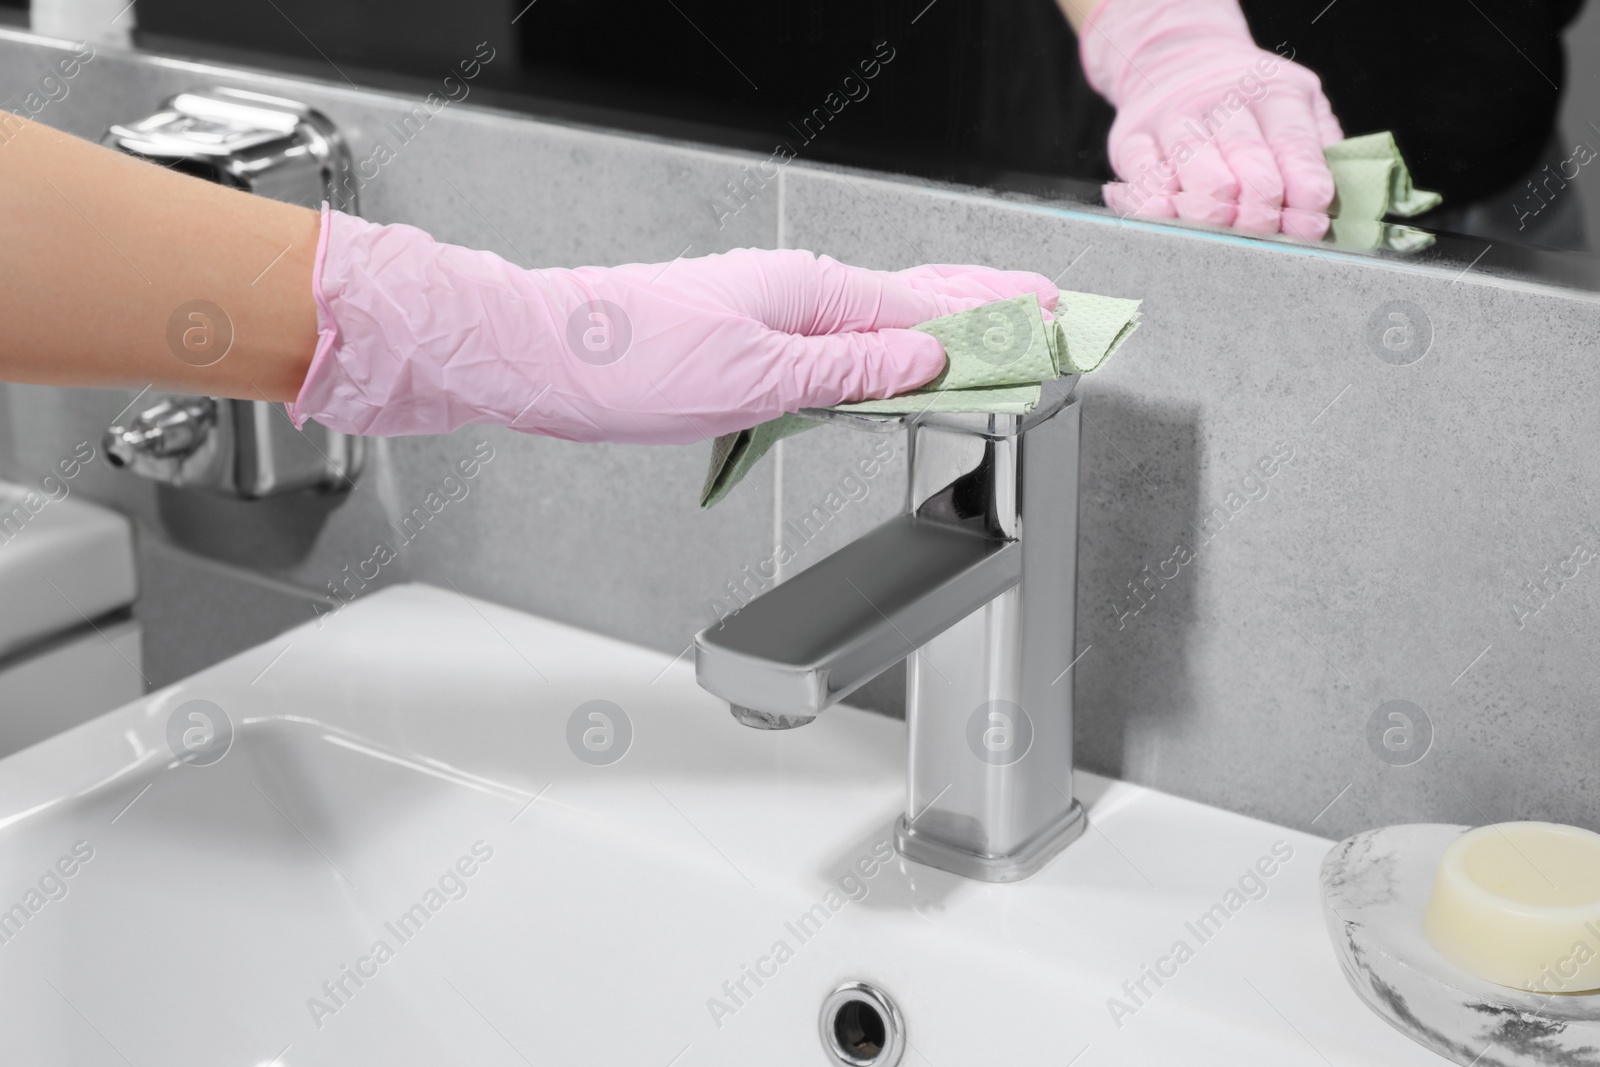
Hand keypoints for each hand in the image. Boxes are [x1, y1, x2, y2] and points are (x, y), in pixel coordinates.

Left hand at [290, 208, 1058, 442]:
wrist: (542, 356)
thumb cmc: (629, 360)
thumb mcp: (756, 377)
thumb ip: (849, 370)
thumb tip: (927, 359)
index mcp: (812, 293)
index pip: (932, 307)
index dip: (999, 318)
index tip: (1058, 321)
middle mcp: (798, 294)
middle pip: (916, 302)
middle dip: (986, 312)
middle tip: (1051, 316)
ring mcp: (774, 314)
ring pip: (881, 323)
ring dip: (941, 335)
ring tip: (994, 339)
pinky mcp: (750, 342)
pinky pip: (842, 345)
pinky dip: (885, 356)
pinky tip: (891, 368)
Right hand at [1079, 0, 1343, 238]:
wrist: (1179, 62)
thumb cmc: (1248, 105)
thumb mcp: (1296, 108)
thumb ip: (1316, 151)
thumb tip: (1322, 208)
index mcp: (1275, 92)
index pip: (1293, 142)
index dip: (1302, 185)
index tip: (1310, 223)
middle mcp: (1223, 99)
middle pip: (1245, 153)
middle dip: (1259, 203)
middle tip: (1263, 230)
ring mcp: (1173, 117)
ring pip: (1192, 161)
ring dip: (1210, 205)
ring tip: (1223, 227)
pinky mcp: (1132, 139)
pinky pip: (1141, 172)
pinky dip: (1152, 199)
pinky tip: (1167, 214)